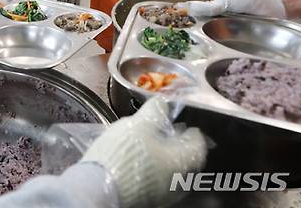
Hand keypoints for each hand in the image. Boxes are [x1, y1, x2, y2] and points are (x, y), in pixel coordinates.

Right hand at [82, 97, 206, 207]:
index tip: (184, 122)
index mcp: (184, 160)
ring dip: (163, 156)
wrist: (101, 186)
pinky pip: (157, 179)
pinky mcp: (149, 199)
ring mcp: (165, 193)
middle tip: (164, 130)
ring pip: (171, 170)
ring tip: (147, 143)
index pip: (199, 144)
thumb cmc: (126, 153)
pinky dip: (152, 167)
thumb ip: (155, 111)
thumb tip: (163, 103)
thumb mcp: (139, 124)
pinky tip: (137, 159)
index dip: (192, 130)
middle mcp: (180, 180)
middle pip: (185, 158)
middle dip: (177, 143)